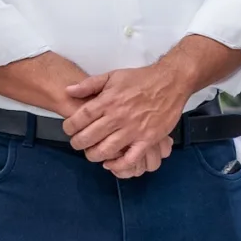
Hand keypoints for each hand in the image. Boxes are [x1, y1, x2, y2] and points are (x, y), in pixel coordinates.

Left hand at [64, 64, 193, 176]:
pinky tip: (111, 164)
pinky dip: (118, 165)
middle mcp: (118, 116)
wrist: (171, 82)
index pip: (80, 118)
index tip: (69, 129)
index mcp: (108, 101)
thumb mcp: (113, 76)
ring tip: (92, 153)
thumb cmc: (141, 79)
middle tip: (78, 143)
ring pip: (106, 150)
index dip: (70, 127)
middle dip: (78, 143)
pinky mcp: (148, 139)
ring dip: (93, 155)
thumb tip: (69, 91)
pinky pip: (130, 158)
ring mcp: (133, 129)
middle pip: (89, 137)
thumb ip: (89, 84)